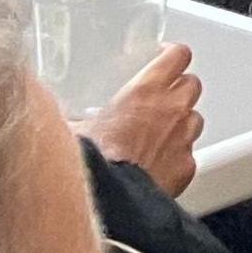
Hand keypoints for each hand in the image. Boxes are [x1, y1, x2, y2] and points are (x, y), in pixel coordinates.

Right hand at [76, 42, 204, 197]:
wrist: (108, 198)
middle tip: (162, 96)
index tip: (165, 56)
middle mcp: (172, 110)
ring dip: (181, 121)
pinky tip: (159, 162)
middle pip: (191, 84)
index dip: (173, 54)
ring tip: (159, 132)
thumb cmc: (92, 160)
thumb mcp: (73, 128)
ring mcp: (183, 138)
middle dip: (179, 87)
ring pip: (195, 118)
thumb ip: (74, 116)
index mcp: (146, 90)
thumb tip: (56, 117)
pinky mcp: (187, 166)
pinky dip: (178, 155)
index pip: (177, 56)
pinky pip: (190, 154)